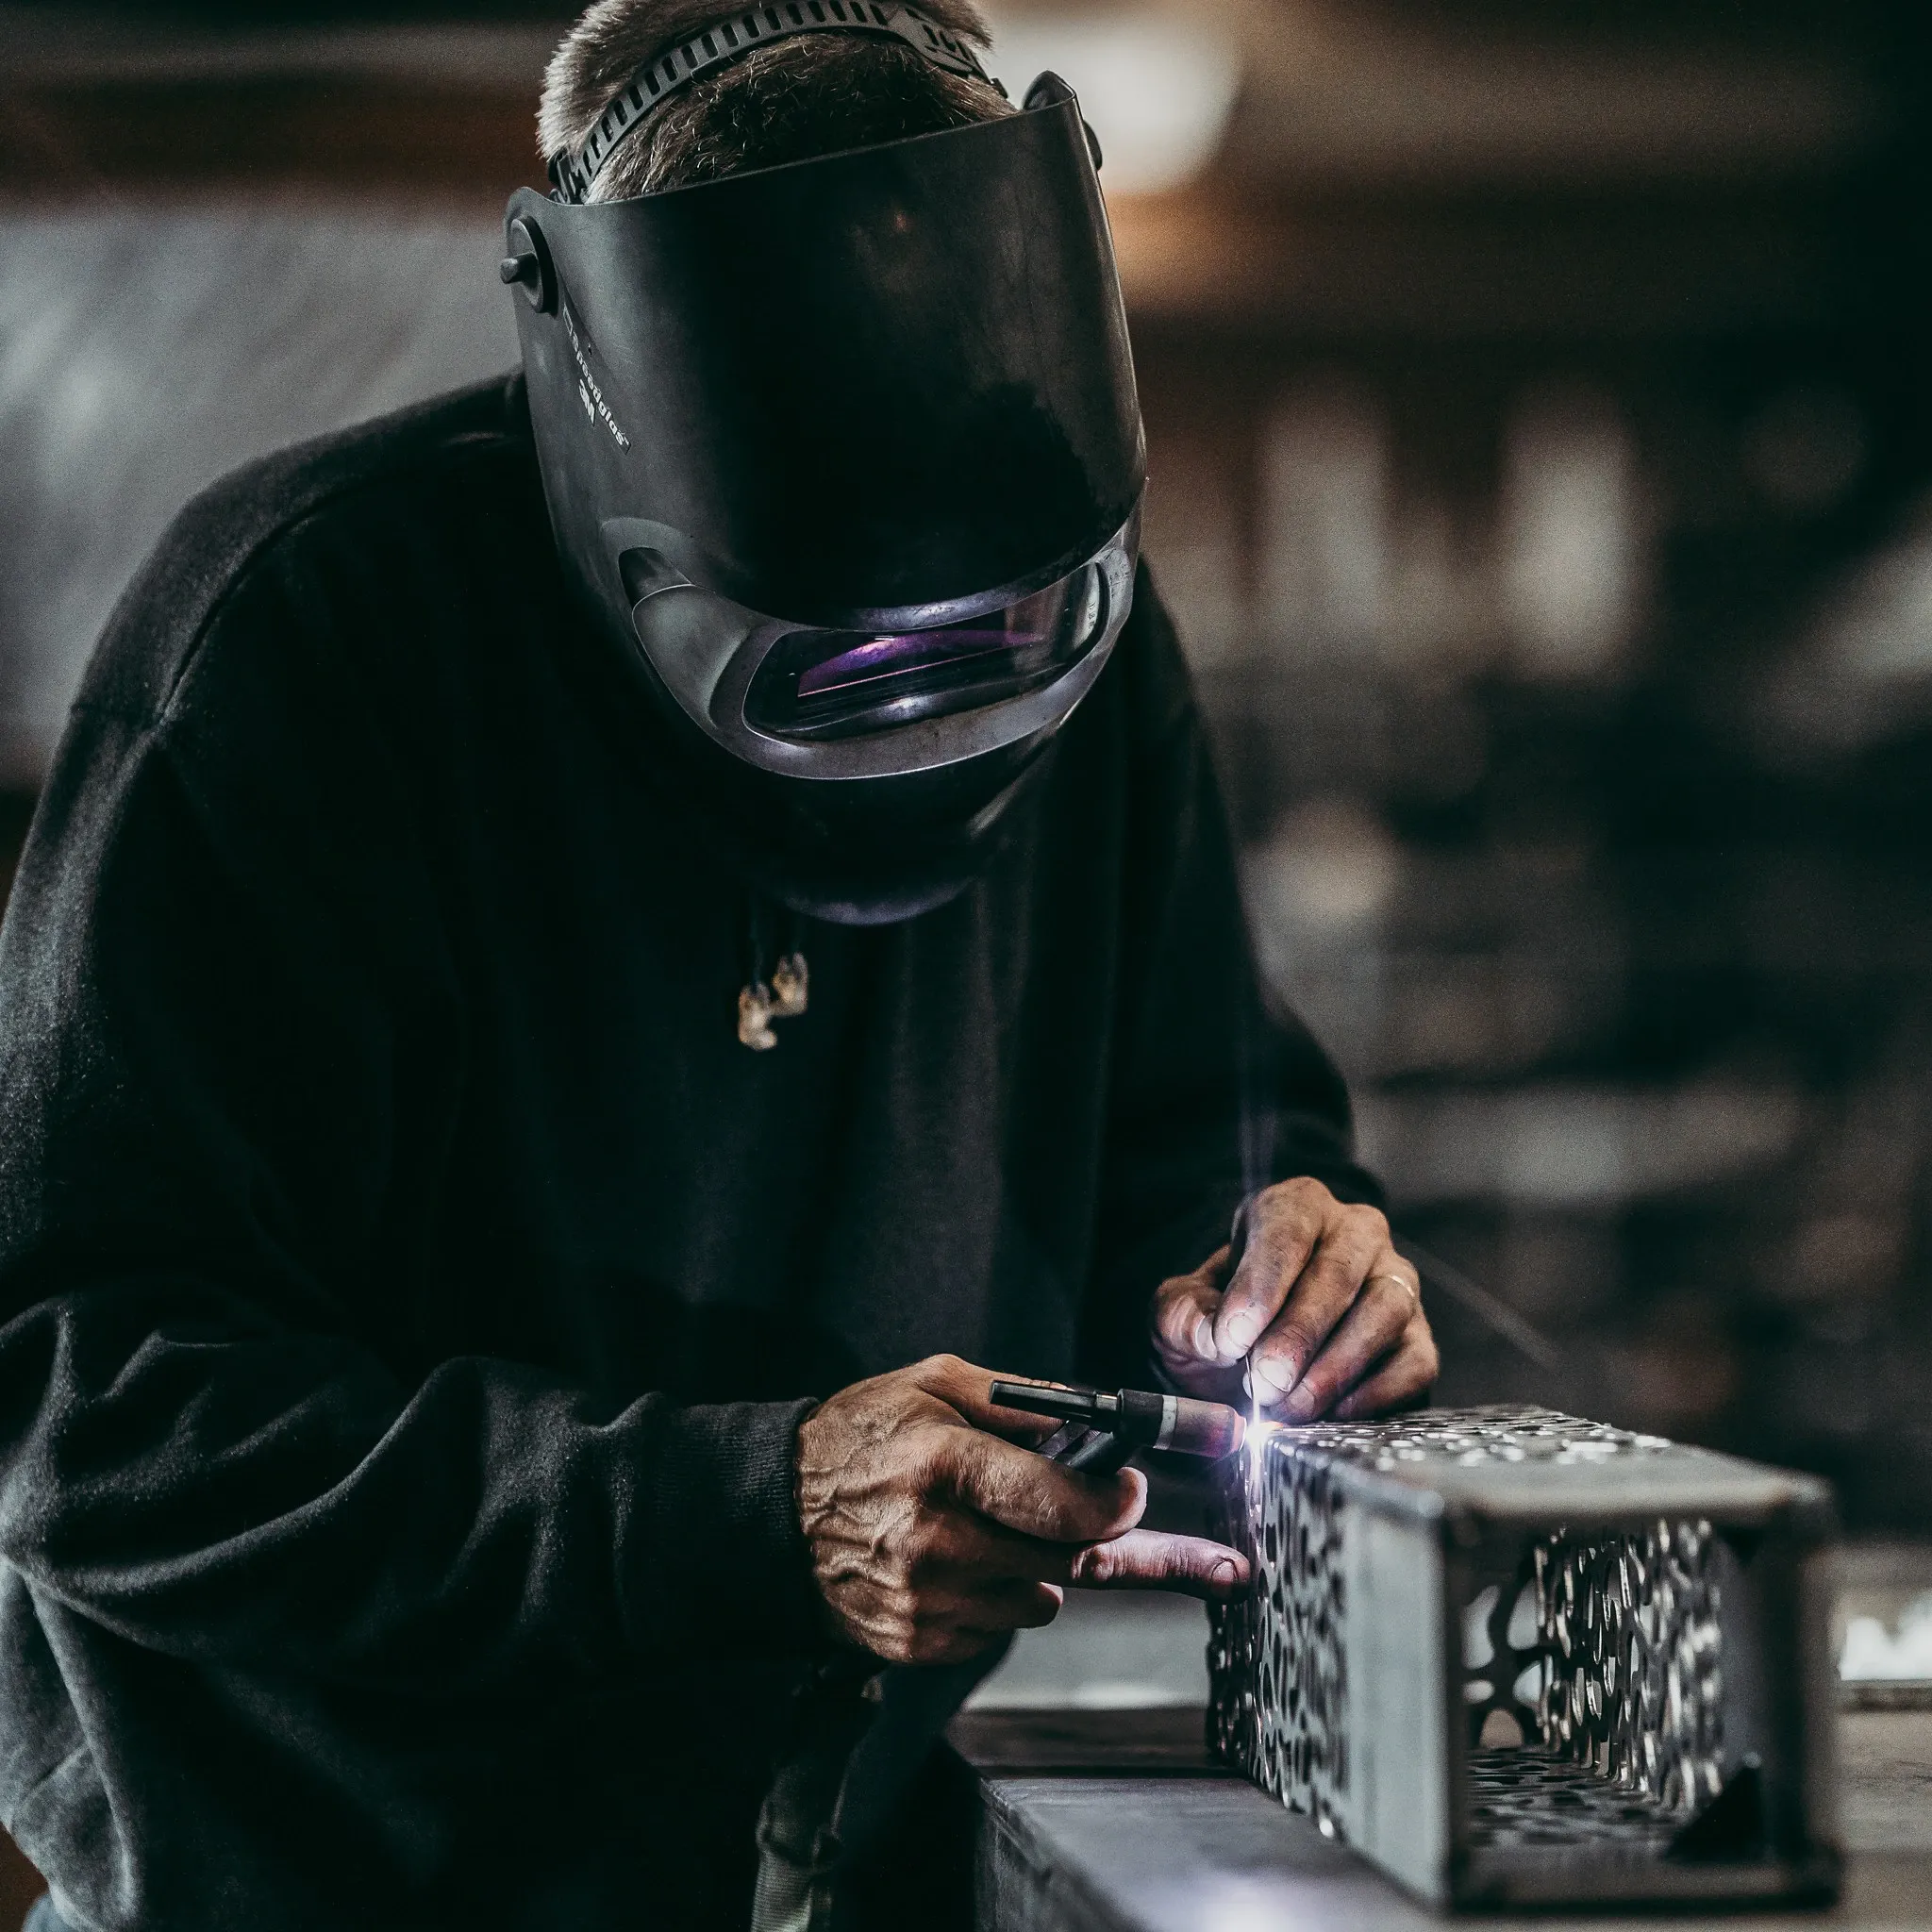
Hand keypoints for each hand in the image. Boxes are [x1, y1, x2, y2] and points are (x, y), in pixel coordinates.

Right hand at [795, 1353, 1250, 1663]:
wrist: (774, 1511)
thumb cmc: (862, 1436)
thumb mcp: (936, 1384)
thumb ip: (1023, 1403)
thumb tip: (1104, 1424)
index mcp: (945, 1465)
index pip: (1063, 1504)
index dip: (1116, 1503)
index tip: (1131, 1492)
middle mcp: (937, 1541)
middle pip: (1066, 1559)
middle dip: (1091, 1532)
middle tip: (1102, 1509)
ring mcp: (926, 1601)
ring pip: (1040, 1600)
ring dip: (1040, 1567)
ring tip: (993, 1527)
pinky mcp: (917, 1643)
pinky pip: (997, 1630)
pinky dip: (997, 1598)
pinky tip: (958, 1562)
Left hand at [1150, 1177, 1437, 1421]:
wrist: (1249, 1363)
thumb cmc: (1223, 1323)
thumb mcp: (1182, 1311)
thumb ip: (1184, 1317)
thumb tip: (1214, 1336)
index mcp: (1295, 1207)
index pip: (1287, 1230)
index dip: (1260, 1286)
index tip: (1232, 1338)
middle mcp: (1356, 1234)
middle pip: (1339, 1272)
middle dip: (1298, 1333)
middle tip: (1262, 1381)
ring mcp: (1395, 1284)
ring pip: (1383, 1312)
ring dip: (1334, 1366)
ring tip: (1288, 1404)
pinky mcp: (1418, 1339)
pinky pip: (1412, 1362)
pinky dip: (1373, 1393)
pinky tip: (1329, 1414)